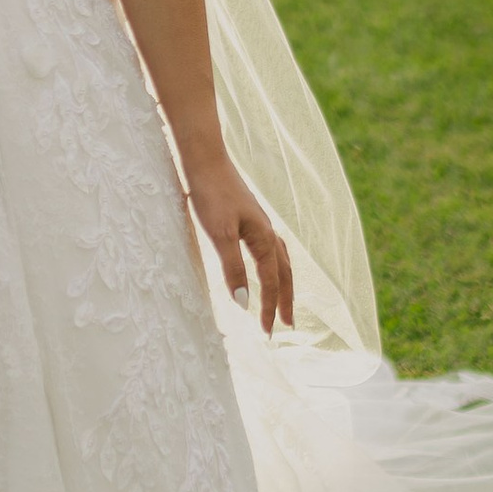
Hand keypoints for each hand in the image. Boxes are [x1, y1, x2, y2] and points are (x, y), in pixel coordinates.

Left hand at [183, 149, 293, 332]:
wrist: (204, 158)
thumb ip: (233, 269)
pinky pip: (269, 246)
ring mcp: (259, 222)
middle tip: (288, 325)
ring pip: (280, 258)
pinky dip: (273, 262)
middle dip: (286, 300)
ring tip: (283, 299)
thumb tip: (244, 304)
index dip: (270, 308)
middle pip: (284, 272)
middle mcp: (267, 231)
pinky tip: (264, 262)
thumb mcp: (219, 235)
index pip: (271, 282)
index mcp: (264, 238)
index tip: (268, 333)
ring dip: (283, 281)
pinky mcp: (247, 216)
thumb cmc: (210, 195)